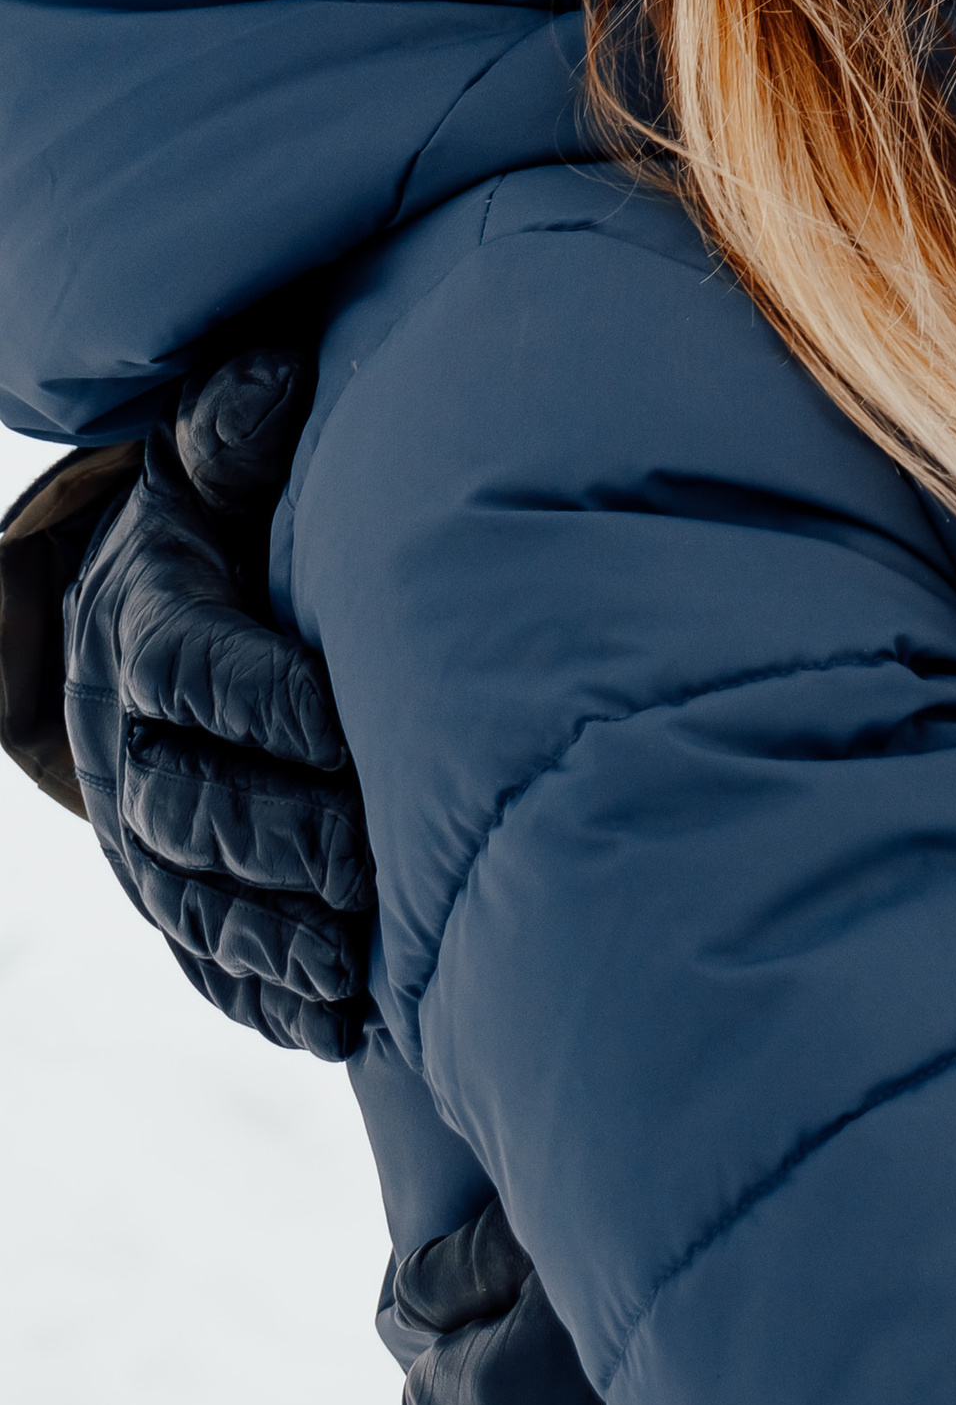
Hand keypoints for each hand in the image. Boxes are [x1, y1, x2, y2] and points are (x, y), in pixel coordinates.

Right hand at [58, 352, 373, 1057]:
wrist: (147, 603)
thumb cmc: (218, 520)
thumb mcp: (216, 460)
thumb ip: (238, 427)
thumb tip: (271, 382)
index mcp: (147, 629)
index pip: (195, 671)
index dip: (265, 704)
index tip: (349, 728)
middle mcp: (130, 742)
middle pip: (193, 804)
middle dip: (283, 838)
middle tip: (375, 861)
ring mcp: (142, 831)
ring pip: (195, 897)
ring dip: (276, 938)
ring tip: (360, 967)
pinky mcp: (170, 889)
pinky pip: (202, 956)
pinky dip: (263, 995)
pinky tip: (335, 1023)